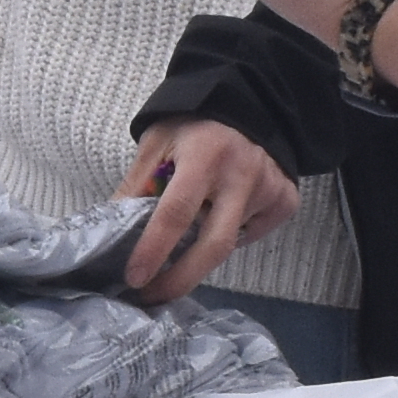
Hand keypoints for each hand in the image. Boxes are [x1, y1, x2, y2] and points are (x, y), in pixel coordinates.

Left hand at [114, 118, 294, 302]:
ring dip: (202, 250)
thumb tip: (111, 231)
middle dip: (181, 279)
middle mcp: (242, 175)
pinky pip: (252, 233)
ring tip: (187, 236)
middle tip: (154, 296)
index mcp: (205, 156)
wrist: (250, 100)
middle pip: (213, 246)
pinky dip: (231, 234)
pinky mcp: (286, 201)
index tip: (134, 278)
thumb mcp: (157, 143)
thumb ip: (137, 185)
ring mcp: (269, 189)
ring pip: (231, 242)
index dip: (154, 249)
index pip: (176, 213)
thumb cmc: (194, 124)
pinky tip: (222, 212)